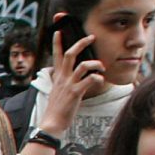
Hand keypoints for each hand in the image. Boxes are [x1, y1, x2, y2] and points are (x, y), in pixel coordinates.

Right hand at [41, 14, 105, 132]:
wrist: (52, 123)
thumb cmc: (57, 109)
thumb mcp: (57, 92)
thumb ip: (63, 82)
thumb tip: (69, 78)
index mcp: (58, 77)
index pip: (57, 55)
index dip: (57, 42)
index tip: (59, 31)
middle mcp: (62, 78)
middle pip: (70, 54)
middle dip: (81, 43)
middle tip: (91, 37)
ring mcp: (69, 85)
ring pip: (82, 65)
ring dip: (95, 63)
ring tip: (102, 66)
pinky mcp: (75, 93)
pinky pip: (89, 80)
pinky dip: (97, 78)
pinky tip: (100, 80)